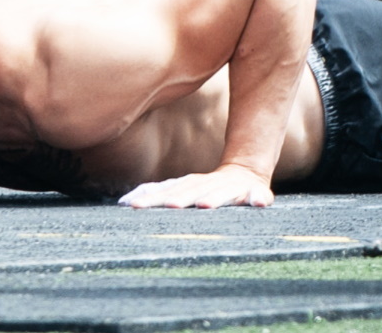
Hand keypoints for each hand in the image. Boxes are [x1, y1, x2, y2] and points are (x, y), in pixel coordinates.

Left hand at [117, 165, 274, 208]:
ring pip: (222, 193)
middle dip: (179, 198)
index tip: (131, 206)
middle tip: (168, 206)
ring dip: (215, 198)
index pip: (166, 191)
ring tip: (206, 205)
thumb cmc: (206, 188)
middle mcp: (207, 185)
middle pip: (191, 191)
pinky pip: (258, 196)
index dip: (150, 198)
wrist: (245, 175)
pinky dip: (258, 198)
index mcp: (188, 185)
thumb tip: (122, 202)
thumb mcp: (181, 189)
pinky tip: (259, 203)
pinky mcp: (255, 193)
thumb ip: (155, 194)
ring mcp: (231, 189)